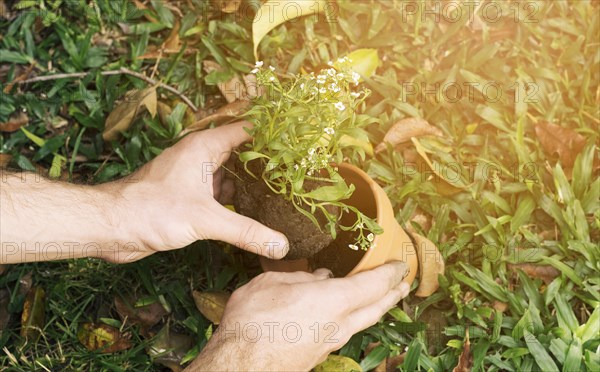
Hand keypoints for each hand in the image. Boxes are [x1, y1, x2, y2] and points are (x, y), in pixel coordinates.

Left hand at [113, 122, 288, 262]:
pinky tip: (254, 213)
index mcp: (204, 147)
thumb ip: (246, 232)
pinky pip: (220, 195)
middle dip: (267, 163)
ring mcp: (194, 178)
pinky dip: (236, 202)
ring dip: (252, 185)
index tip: (298, 141)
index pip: (246, 129)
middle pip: (242, 154)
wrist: (112, 227)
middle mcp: (201, 158)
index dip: (272, 133)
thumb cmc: (151, 210)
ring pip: (232, 176)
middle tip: (298, 172)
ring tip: (283, 193)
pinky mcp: (188, 198)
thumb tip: (281, 245)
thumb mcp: (206, 219)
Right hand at [189, 261, 410, 370]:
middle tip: (404, 282)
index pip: (375, 283)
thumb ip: (301, 278)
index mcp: (334, 300)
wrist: (240, 366)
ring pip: (365, 321)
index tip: (401, 263)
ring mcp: (331, 342)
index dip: (391, 272)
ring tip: (383, 297)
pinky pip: (347, 330)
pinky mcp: (319, 353)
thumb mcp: (272, 283)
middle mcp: (340, 324)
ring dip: (378, 306)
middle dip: (394, 292)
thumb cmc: (253, 321)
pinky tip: (345, 312)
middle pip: (378, 307)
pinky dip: (356, 317)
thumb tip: (321, 277)